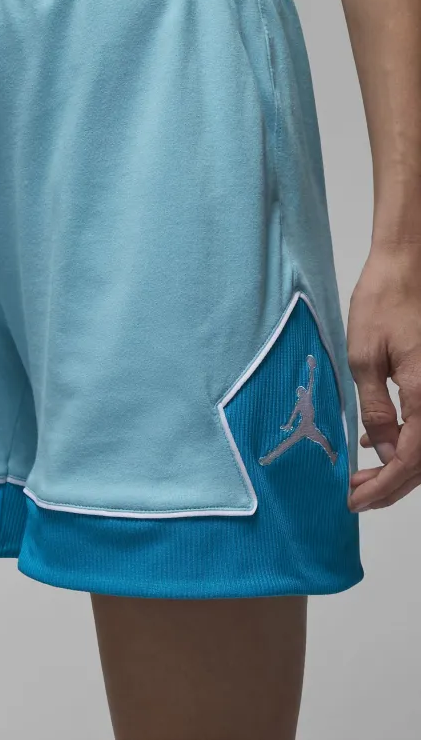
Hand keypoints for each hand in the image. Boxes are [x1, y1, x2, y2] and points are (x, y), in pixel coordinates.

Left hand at [347, 243, 420, 510]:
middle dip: (391, 486)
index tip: (356, 502)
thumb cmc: (383, 303)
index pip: (410, 462)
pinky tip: (376, 440)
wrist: (408, 265)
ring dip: (399, 466)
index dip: (384, 488)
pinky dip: (406, 440)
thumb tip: (385, 454)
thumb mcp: (365, 358)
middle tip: (355, 495)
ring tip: (362, 476)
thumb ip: (377, 409)